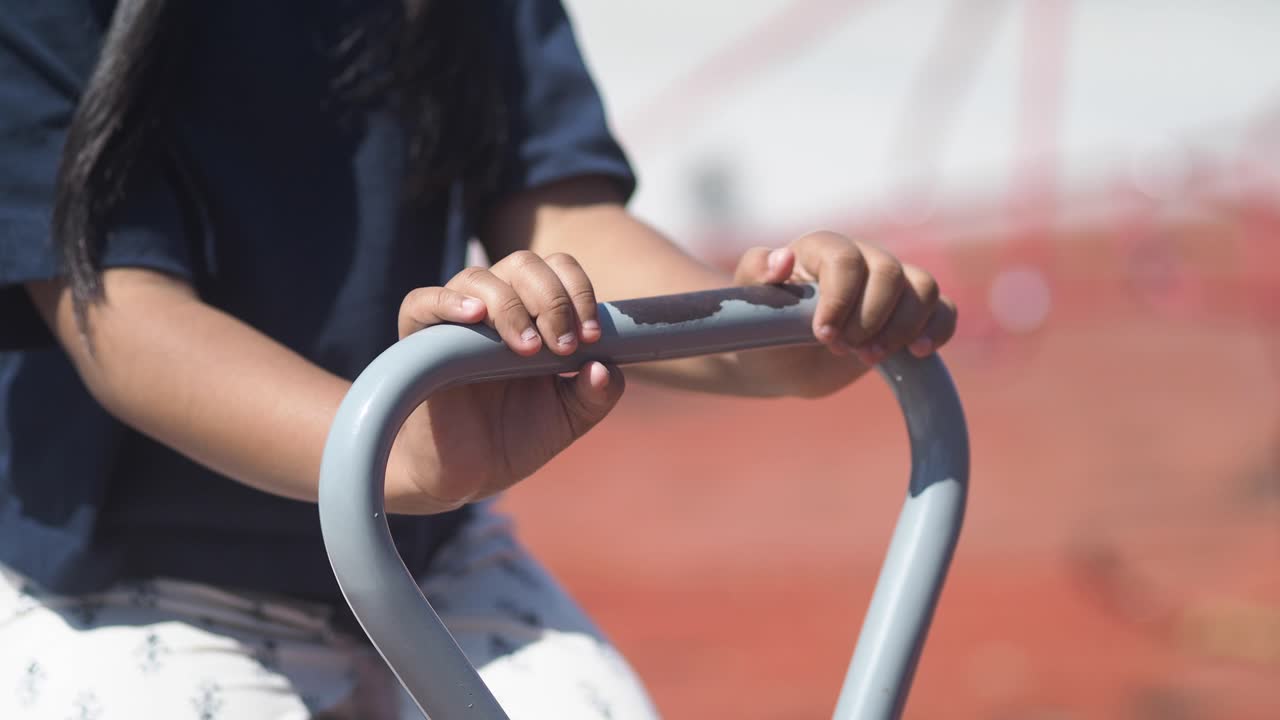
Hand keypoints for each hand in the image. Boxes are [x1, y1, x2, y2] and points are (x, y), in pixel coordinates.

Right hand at [386, 251, 624, 513]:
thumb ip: (597, 393)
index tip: (592, 337)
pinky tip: (475, 318)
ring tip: (528, 349)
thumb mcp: (570, 417)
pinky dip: (448, 302)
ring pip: (478, 278)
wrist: (468, 476)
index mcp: (535, 313)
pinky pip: (422, 302)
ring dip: (511, 306)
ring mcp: (455, 320)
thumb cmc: (517, 437)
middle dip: (552, 299)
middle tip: (564, 346)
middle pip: (524, 264)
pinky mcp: (418, 340)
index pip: (559, 270)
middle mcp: (496, 306)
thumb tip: (605, 368)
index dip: (579, 292)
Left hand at [731, 231, 957, 397]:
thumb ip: (756, 274)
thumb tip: (781, 258)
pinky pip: (943, 310)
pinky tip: (917, 352)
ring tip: (868, 357)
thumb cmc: (761, 327)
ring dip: (902, 328)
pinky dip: (938, 330)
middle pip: (890, 273)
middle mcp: (863, 258)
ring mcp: (890, 285)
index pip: (846, 259)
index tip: (821, 334)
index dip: (840, 298)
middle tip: (841, 349)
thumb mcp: (748, 304)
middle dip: (869, 318)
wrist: (781, 360)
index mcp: (823, 249)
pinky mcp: (910, 313)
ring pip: (923, 288)